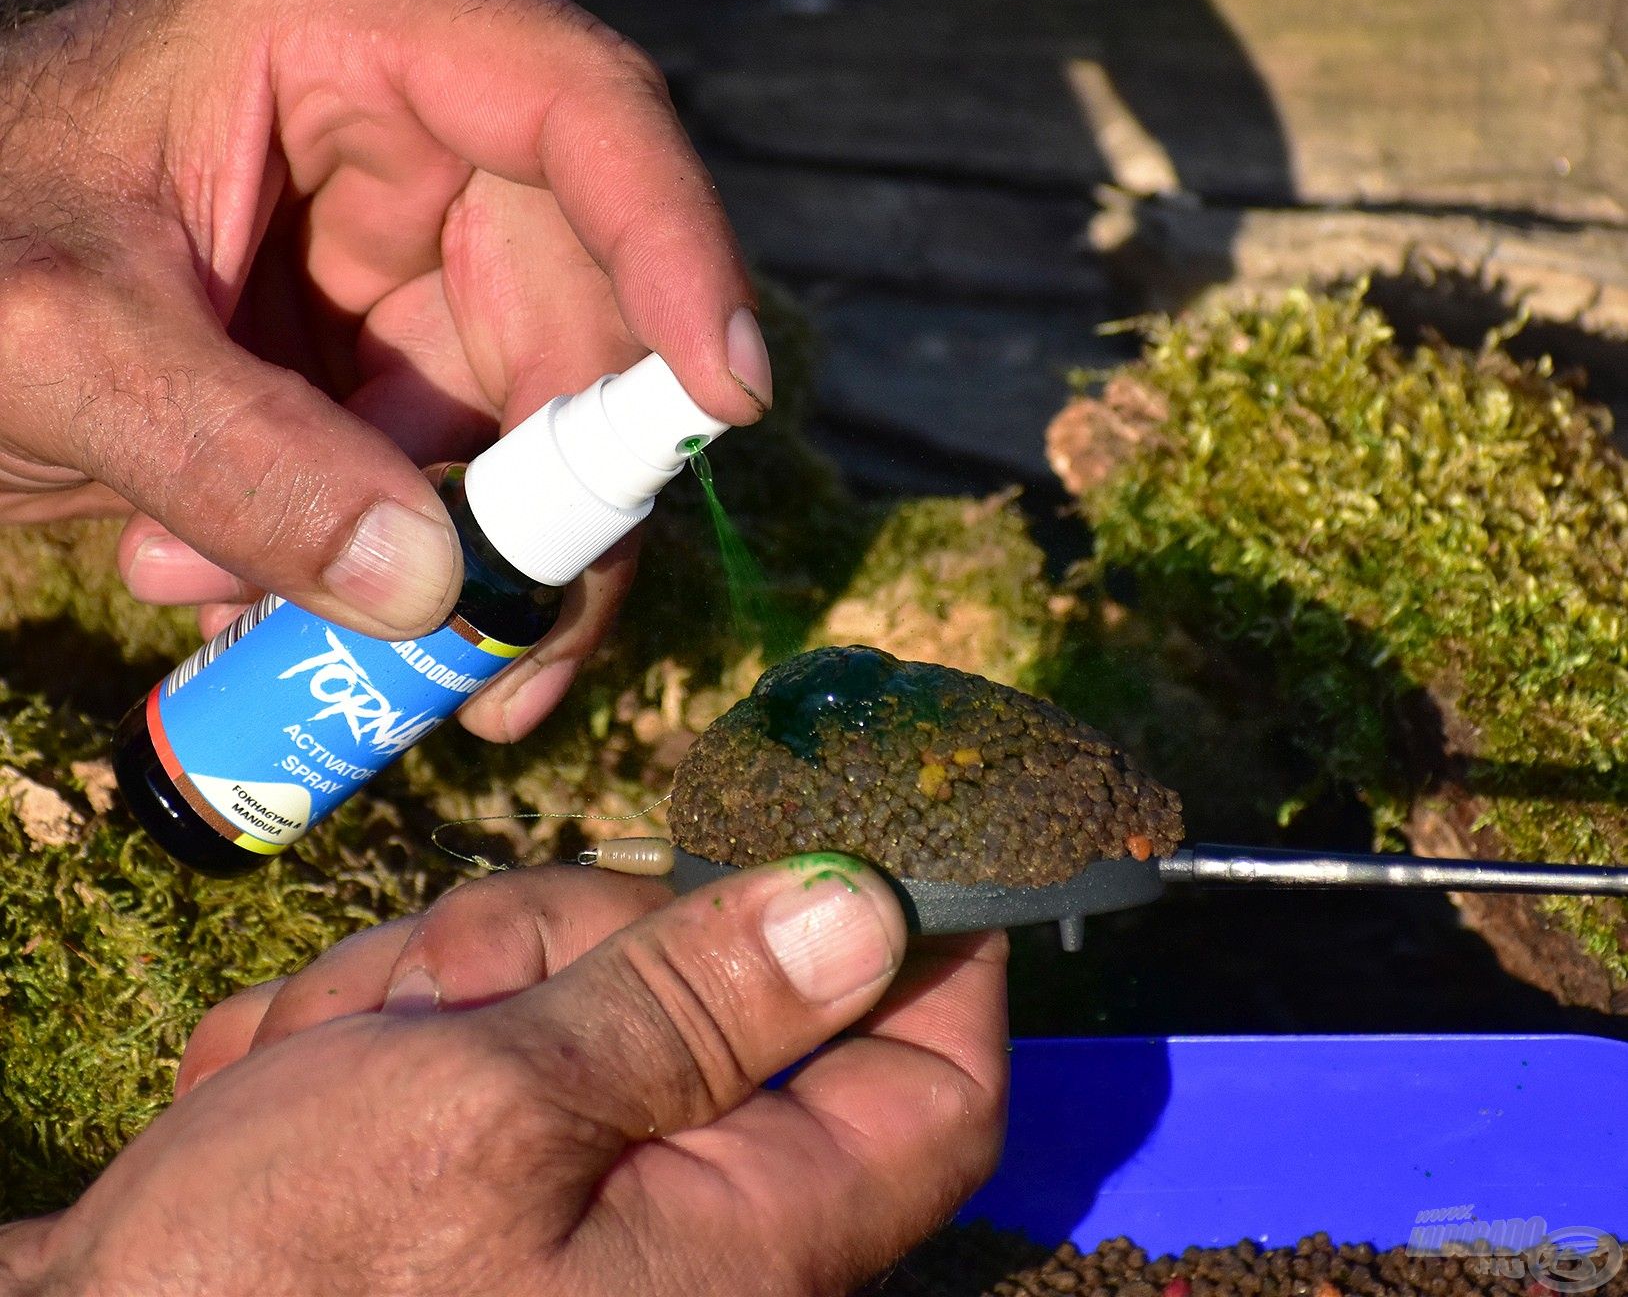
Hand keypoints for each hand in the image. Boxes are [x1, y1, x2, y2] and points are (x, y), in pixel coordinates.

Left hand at [0, 0, 771, 739]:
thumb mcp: (54, 345)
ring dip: (449, 556)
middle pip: (585, 307)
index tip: (727, 400)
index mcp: (340, 22)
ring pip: (541, 413)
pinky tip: (280, 608)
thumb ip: (230, 458)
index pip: (580, 111)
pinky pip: (477, 460)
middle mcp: (417, 112)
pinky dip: (413, 559)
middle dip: (539, 500)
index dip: (680, 248)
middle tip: (496, 667)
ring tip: (285, 636)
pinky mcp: (406, 323)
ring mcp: (420, 225)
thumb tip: (432, 597)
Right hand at [4, 858, 1007, 1296]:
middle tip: (442, 987)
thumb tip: (871, 915)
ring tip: (332, 1054)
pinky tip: (298, 1080)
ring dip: (459, 982)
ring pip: (600, 990)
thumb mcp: (492, 1108)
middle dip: (581, 941)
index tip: (876, 828)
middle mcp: (691, 1226)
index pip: (933, 1091)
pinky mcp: (496, 1164)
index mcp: (744, 1239)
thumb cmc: (278, 1271)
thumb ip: (691, 1005)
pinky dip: (401, 1025)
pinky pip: (501, 1031)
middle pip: (732, 995)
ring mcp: (588, 1192)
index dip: (939, 956)